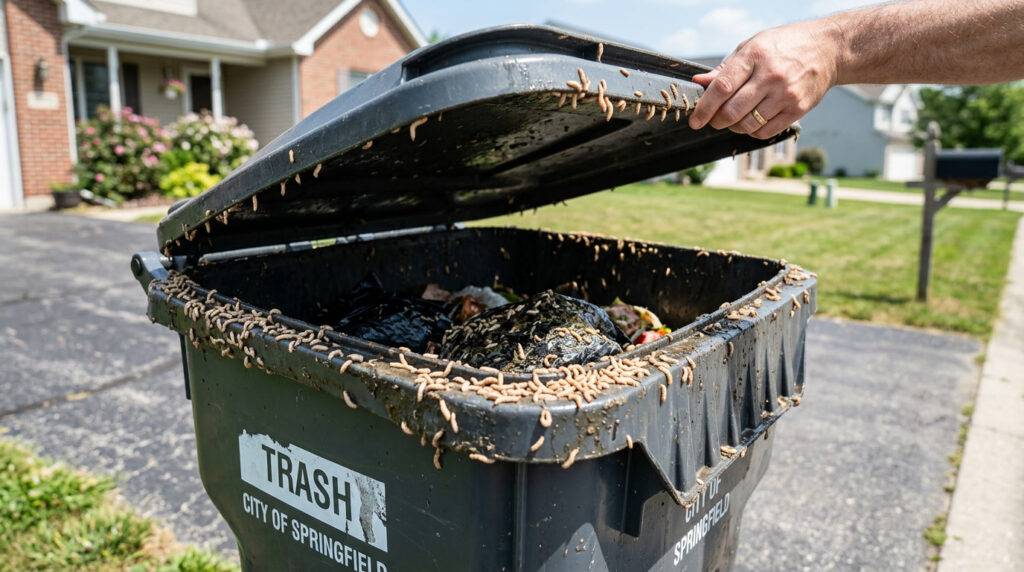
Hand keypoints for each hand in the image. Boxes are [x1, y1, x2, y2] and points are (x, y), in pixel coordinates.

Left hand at [687, 19, 841, 138]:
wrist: (828, 49)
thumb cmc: (784, 46)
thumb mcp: (752, 46)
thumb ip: (726, 68)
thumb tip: (699, 83)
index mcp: (755, 56)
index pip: (722, 87)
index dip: (704, 107)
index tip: (695, 120)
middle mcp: (770, 76)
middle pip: (732, 111)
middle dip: (717, 121)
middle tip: (714, 120)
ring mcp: (786, 94)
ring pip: (748, 125)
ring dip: (735, 127)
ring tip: (735, 119)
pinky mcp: (798, 108)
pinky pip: (766, 131)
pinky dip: (753, 132)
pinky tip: (753, 121)